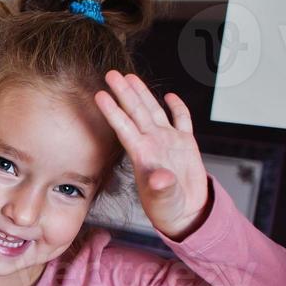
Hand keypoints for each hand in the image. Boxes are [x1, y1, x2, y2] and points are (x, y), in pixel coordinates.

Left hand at [93, 71, 210, 241]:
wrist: (186, 212)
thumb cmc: (168, 208)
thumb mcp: (164, 200)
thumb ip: (161, 188)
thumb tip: (160, 178)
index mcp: (143, 155)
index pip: (124, 128)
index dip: (113, 111)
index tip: (99, 95)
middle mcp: (152, 144)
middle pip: (136, 112)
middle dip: (124, 93)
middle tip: (111, 74)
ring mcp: (168, 141)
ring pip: (154, 111)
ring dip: (143, 94)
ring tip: (130, 77)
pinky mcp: (185, 143)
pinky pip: (182, 120)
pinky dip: (178, 107)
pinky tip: (170, 96)